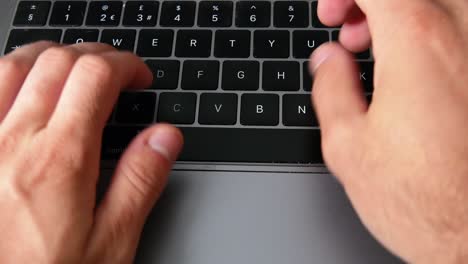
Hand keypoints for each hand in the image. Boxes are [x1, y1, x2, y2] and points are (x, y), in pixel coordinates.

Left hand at [0, 42, 182, 262]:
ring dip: (52, 54)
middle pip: (58, 61)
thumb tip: (165, 136)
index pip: (96, 77)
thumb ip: (140, 182)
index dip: (125, 65)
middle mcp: (15, 140)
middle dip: (97, 55)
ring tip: (76, 67)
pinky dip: (12, 73)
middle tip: (117, 71)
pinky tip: (26, 85)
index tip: (139, 78)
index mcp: (60, 159)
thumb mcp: (110, 241)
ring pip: (15, 64)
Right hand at [313, 0, 467, 262]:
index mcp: (417, 43)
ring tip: (374, 50)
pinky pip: (459, 36)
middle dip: (370, 2)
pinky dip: (429, 37)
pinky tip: (409, 70)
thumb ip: (332, 87)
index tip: (331, 14)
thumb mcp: (348, 146)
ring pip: (442, 6)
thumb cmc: (422, 200)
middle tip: (348, 30)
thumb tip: (328, 59)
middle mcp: (464, 36)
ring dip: (401, 15)